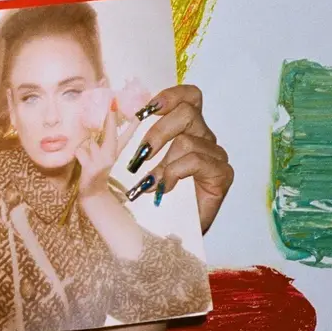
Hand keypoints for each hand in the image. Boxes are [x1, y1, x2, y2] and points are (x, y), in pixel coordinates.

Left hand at [76, 101, 136, 202]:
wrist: (91, 193)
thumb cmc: (93, 172)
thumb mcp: (95, 156)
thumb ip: (93, 143)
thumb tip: (87, 129)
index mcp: (113, 152)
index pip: (124, 136)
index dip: (131, 125)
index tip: (138, 113)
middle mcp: (110, 156)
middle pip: (111, 134)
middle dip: (111, 119)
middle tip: (113, 103)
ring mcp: (102, 162)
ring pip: (88, 143)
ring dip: (84, 147)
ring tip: (86, 159)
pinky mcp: (92, 168)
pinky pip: (80, 151)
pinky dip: (77, 154)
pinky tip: (81, 163)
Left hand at [126, 86, 233, 233]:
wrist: (169, 234)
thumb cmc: (148, 198)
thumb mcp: (133, 167)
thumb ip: (126, 144)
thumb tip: (110, 120)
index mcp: (187, 128)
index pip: (189, 97)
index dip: (170, 95)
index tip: (144, 111)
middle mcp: (204, 138)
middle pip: (188, 111)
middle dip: (158, 131)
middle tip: (140, 155)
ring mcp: (215, 156)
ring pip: (188, 140)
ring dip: (162, 162)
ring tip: (150, 183)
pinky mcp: (222, 175)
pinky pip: (196, 160)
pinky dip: (175, 173)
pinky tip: (166, 188)